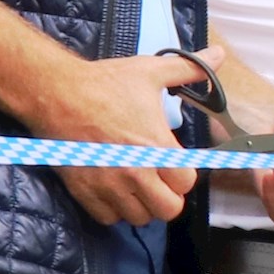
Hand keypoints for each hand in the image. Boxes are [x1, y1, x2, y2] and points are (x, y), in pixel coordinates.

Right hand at [40, 53, 196, 225]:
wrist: (55, 93)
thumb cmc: (103, 83)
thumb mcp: (150, 72)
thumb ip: (189, 68)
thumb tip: (218, 55)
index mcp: (156, 146)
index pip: (187, 183)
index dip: (184, 176)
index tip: (175, 166)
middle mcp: (135, 171)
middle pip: (168, 209)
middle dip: (168, 197)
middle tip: (159, 181)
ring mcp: (109, 185)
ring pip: (139, 218)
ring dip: (142, 205)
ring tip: (137, 186)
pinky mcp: (85, 192)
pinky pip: (109, 219)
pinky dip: (114, 210)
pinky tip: (114, 190)